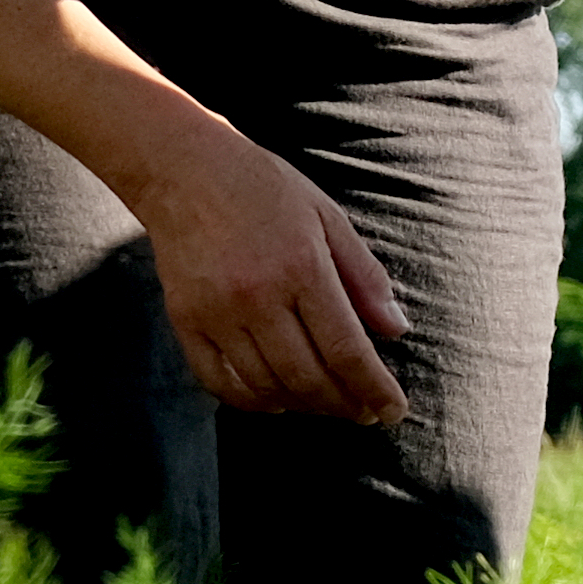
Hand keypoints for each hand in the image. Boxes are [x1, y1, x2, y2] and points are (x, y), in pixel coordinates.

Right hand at [128, 120, 412, 422]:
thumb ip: (365, 277)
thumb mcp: (329, 218)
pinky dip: (251, 400)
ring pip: (264, 385)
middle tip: (364, 412)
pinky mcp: (185, 322)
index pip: (346, 349)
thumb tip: (396, 331)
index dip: (373, 388)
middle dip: (343, 404)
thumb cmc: (266, 190)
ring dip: (302, 405)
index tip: (392, 411)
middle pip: (307, 376)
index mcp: (302, 268)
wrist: (186, 171)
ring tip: (327, 404)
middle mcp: (257, 298)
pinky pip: (218, 381)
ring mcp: (216, 314)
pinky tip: (275, 401)